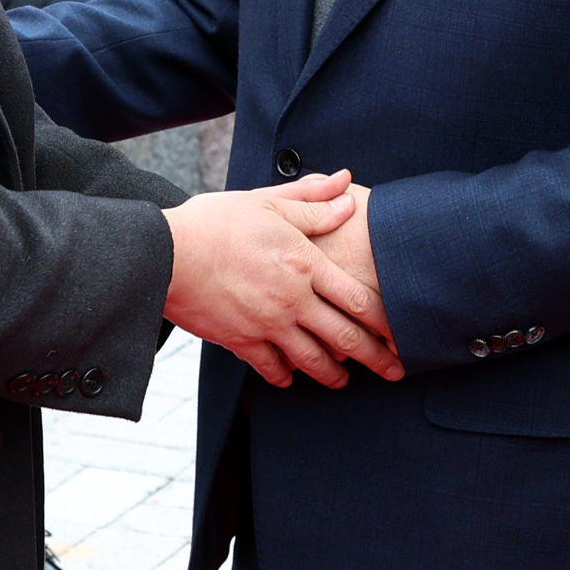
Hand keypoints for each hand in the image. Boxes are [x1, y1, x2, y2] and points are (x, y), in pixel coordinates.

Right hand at [164, 173, 400, 388]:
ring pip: (313, 359)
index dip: (385, 321)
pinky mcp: (240, 341)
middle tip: (395, 370)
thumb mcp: (267, 201)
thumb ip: (311, 200)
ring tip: (345, 380)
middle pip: (345, 336)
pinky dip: (286, 377)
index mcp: (304, 263)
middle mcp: (292, 299)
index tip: (403, 335)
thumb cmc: (216, 222)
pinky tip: (291, 379)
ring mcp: (267, 324)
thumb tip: (347, 189)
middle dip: (375, 357)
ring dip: (334, 373)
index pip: (358, 299)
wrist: (167, 253)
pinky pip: (271, 368)